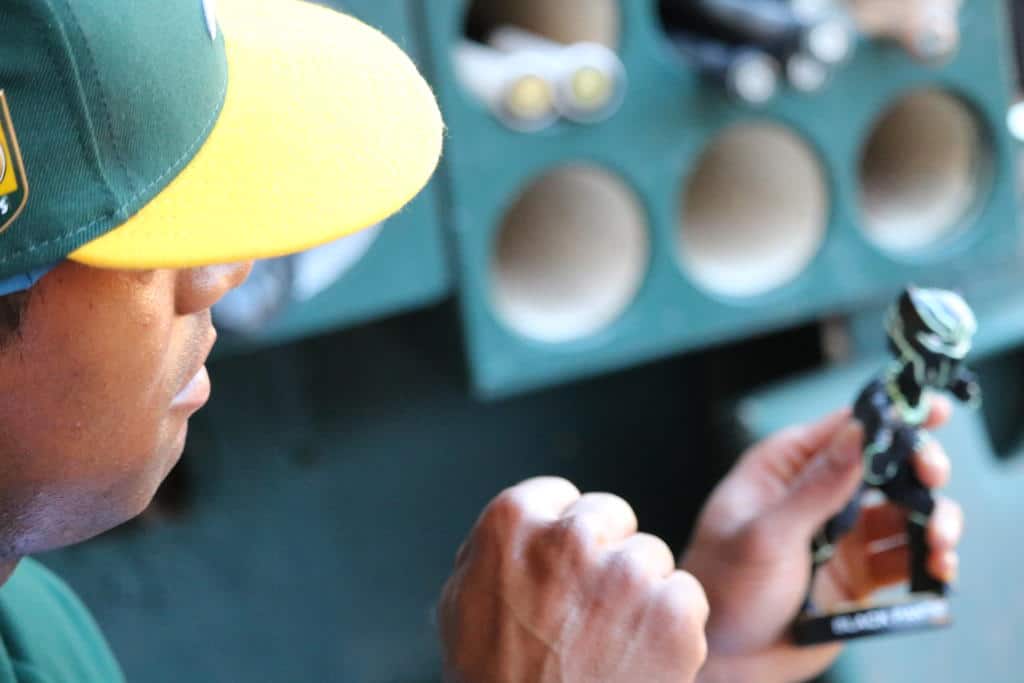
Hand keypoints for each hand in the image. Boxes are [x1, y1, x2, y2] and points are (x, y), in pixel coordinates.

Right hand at [439, 477, 709, 682]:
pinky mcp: (673, 611)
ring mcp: (627, 572)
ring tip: (610, 644)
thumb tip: (527, 526)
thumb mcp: (461, 602)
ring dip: (641, 593)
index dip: (562, 538)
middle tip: (588, 612)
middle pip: (613, 517)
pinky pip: (686, 598)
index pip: (560, 496)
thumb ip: (496, 550)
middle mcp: (572, 534)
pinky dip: (674, 630)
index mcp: (513, 520)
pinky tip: (640, 661)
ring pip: (652, 557)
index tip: (560, 573)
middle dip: (606, 555)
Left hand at [682, 401, 963, 682]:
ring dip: (932, 516)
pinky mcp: (859, 573)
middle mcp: (816, 493)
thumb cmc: (722, 587)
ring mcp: (841, 533)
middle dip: (918, 465)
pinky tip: (938, 567)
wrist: (724, 657)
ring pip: (904, 509)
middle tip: (933, 478)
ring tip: (937, 540)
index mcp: (784, 468)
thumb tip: (859, 432)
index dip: (888, 414)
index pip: (842, 426)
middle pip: (884, 463)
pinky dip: (930, 557)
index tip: (929, 412)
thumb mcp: (765, 534)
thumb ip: (815, 488)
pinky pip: (907, 556)